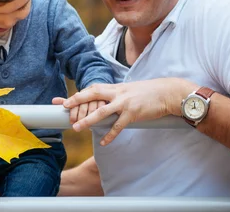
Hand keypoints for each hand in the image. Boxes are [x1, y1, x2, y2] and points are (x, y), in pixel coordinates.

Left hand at [55, 78, 196, 145]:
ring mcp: (125, 103)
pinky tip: (104, 142)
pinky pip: (119, 125)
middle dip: (77, 101)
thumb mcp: (127, 90)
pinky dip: (110, 134)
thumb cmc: (147, 93)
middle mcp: (117, 93)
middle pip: (93, 95)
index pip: (91, 89)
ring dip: (88, 120)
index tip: (62, 101)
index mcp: (114, 88)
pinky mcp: (133, 114)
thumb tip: (101, 102)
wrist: (167, 93)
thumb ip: (114, 95)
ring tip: (77, 127)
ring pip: (102, 111)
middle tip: (65, 108)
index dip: (76, 95)